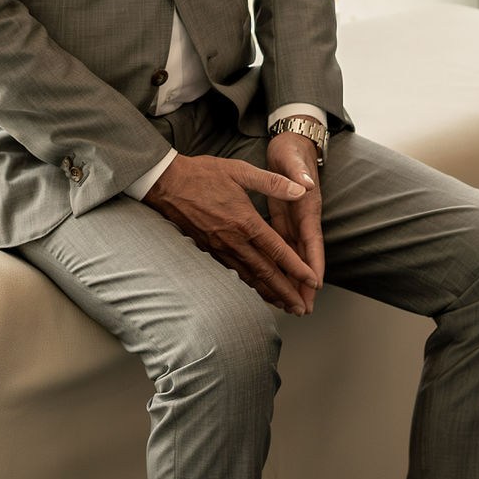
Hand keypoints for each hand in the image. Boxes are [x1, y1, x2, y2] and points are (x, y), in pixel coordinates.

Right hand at [143, 153, 319, 314]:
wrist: (166, 183)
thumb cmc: (202, 173)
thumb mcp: (239, 170)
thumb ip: (272, 182)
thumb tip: (301, 189)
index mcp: (245, 221)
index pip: (277, 250)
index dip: (297, 268)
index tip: (312, 281)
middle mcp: (234, 240)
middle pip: (265, 272)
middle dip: (286, 292)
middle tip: (301, 308)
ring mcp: (220, 247)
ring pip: (249, 277)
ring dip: (268, 293)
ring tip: (284, 306)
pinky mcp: (208, 250)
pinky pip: (233, 272)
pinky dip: (248, 285)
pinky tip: (255, 290)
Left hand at [265, 132, 323, 314]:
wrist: (291, 144)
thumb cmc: (291, 152)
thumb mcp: (292, 159)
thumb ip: (297, 172)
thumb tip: (307, 184)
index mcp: (307, 206)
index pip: (312, 239)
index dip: (314, 262)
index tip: (315, 284)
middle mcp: (304, 218)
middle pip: (306, 256)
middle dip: (305, 283)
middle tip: (303, 309)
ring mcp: (295, 221)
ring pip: (295, 256)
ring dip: (293, 280)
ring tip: (289, 306)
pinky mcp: (284, 221)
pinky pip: (283, 249)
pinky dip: (281, 267)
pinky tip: (274, 282)